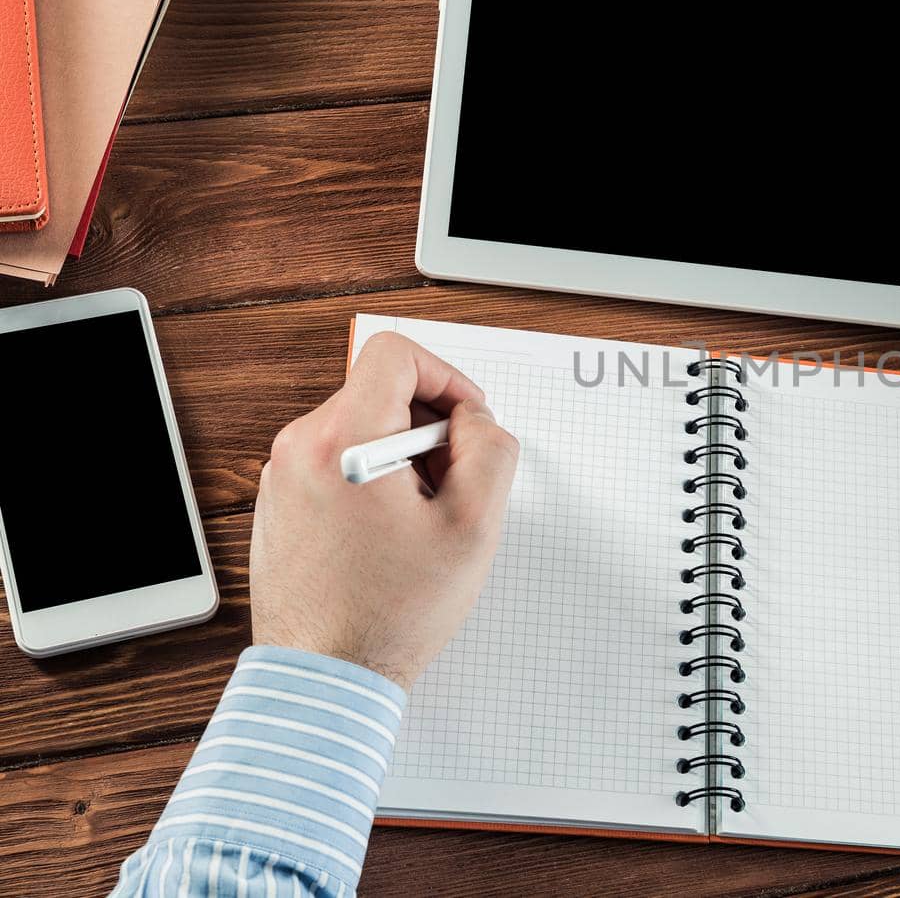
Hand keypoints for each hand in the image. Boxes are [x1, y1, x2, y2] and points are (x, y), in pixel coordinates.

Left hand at [250, 332, 519, 689]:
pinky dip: (373, 480)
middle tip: (453, 486)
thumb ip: (490, 450)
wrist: (327, 677)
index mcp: (341, 442)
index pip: (395, 354)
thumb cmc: (391, 613)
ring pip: (360, 427)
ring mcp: (281, 476)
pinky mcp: (278, 503)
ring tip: (421, 519)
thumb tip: (475, 421)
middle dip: (429, 428)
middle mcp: (298, 448)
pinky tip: (391, 534)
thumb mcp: (474, 526)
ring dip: (403, 457)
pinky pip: (336, 461)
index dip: (447, 377)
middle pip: (380, 391)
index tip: (466, 420)